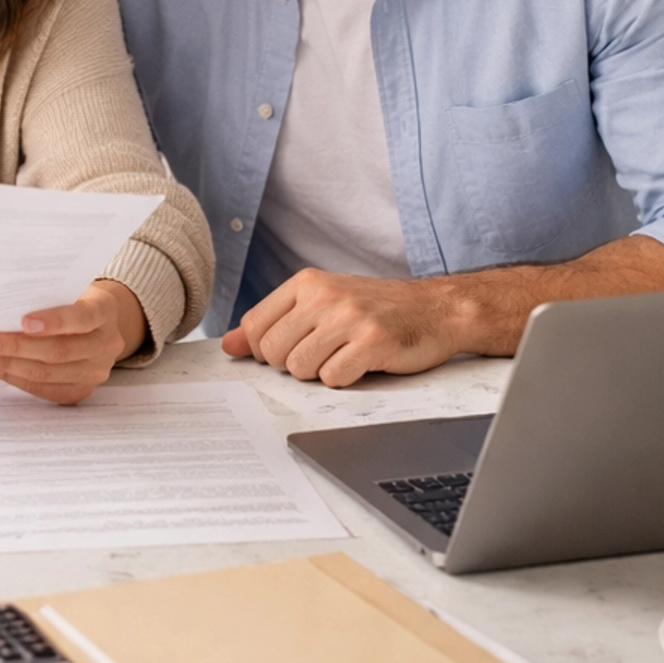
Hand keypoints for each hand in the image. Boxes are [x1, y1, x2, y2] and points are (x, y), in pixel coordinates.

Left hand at [0, 278, 146, 405]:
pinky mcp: (79, 390)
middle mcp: (106, 344)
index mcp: (105, 311)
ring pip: (46, 374)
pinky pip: (42, 390)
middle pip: (59, 351)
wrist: (98, 324)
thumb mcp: (69, 288)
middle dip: (17, 347)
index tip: (24, 321)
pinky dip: (12, 377)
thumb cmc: (73, 300)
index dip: (54, 321)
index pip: (82, 317)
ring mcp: (95, 372)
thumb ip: (45, 294)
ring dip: (7, 365)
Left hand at [223, 268, 459, 386]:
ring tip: (343, 356)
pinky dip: (345, 379)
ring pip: (300, 368)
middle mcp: (325, 295)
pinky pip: (332, 379)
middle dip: (294, 365)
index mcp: (306, 282)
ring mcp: (350, 318)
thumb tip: (228, 344)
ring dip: (320, 373)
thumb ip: (273, 322)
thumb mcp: (320, 304)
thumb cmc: (374, 309)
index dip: (268, 350)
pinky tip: (362, 363)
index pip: (254, 327)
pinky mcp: (373, 342)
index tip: (294, 348)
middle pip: (273, 352)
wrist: (435, 309)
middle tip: (325, 354)